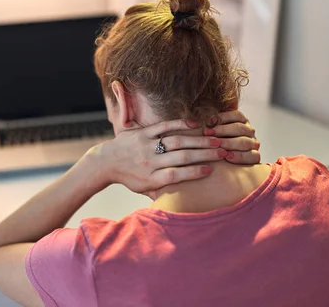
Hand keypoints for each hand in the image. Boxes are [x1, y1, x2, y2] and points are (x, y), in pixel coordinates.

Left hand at [89, 119, 226, 195]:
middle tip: (222, 152)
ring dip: (197, 140)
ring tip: (214, 140)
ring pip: (175, 141)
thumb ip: (161, 193)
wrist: (105, 162)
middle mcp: (149, 162)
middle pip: (180, 157)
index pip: (176, 175)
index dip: (193, 173)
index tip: (211, 170)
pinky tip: (194, 124)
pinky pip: (163, 126)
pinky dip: (179, 124)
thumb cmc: (129, 178)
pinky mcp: (142, 133)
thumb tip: (181, 204)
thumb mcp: (143, 189)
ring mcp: (145, 145)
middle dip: (203, 154)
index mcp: (151, 178)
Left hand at [207, 110, 259, 164]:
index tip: (207, 122)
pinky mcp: (254, 157)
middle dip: (222, 130)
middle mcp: (248, 131)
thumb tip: (190, 123)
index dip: (222, 118)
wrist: (220, 165)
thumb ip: (202, 125)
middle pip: (239, 128)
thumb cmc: (211, 143)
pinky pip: (252, 156)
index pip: (235, 115)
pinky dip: (240, 156)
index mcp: (240, 120)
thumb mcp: (207, 131)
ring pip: (245, 142)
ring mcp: (253, 144)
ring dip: (229, 143)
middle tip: (207, 133)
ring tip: (216, 146)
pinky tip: (228, 157)